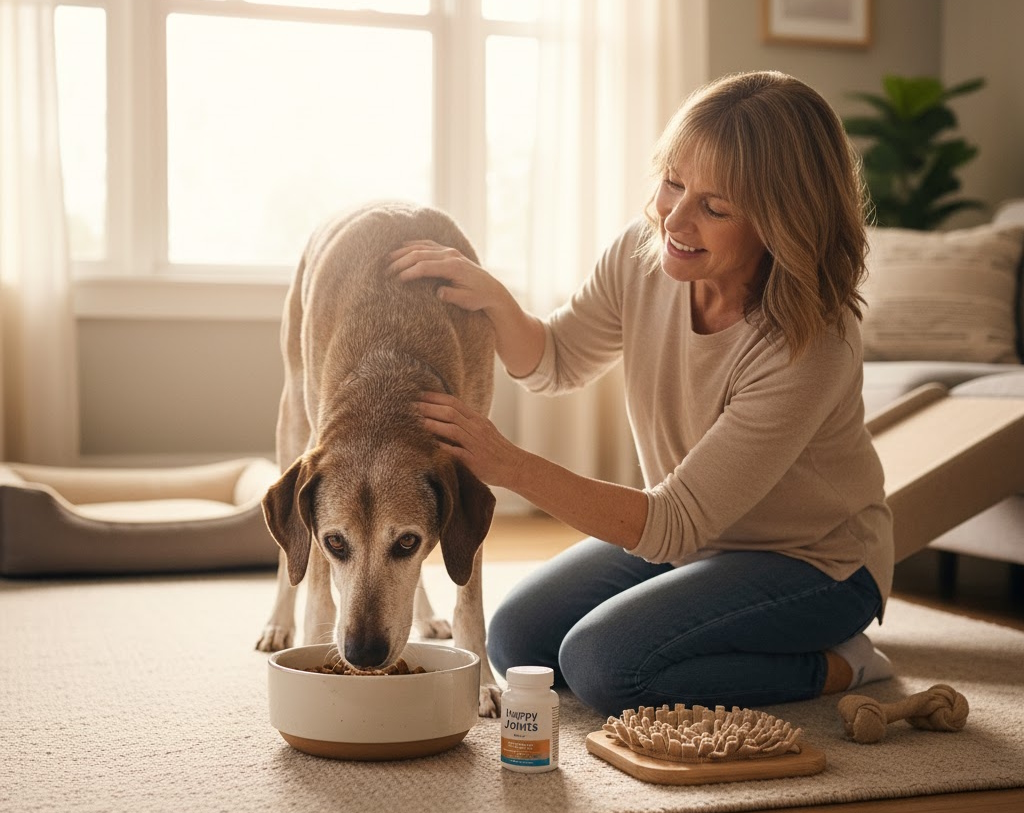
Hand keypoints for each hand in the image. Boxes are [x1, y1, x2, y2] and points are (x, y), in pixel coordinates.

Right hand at [389, 240, 508, 313]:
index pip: (425, 267)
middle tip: (386, 270)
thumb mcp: (467, 301)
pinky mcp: (449, 251)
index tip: (396, 280)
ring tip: (388, 259)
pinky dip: (414, 244)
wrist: (492, 290)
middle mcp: (451, 255)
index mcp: (454, 267)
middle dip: (401, 262)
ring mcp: (450, 251)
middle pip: (420, 254)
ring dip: (403, 252)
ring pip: (422, 247)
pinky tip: (402, 247)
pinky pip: (428, 244)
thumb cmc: (478, 298)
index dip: (409, 272)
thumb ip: (452, 296)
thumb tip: (438, 292)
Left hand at [415, 391, 522, 487]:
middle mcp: (477, 428)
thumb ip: (465, 424)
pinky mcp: (475, 461)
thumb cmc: (496, 450)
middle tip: (410, 406)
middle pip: (450, 412)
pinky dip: (443, 447)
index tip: (418, 395)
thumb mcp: (483, 431)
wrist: (516, 466)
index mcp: (477, 419)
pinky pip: (457, 452)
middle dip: (429, 408)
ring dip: (433, 424)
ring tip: (416, 422)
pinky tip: (430, 444)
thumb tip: (442, 418)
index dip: (435, 397)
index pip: (454, 402)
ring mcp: (476, 444)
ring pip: (452, 429)